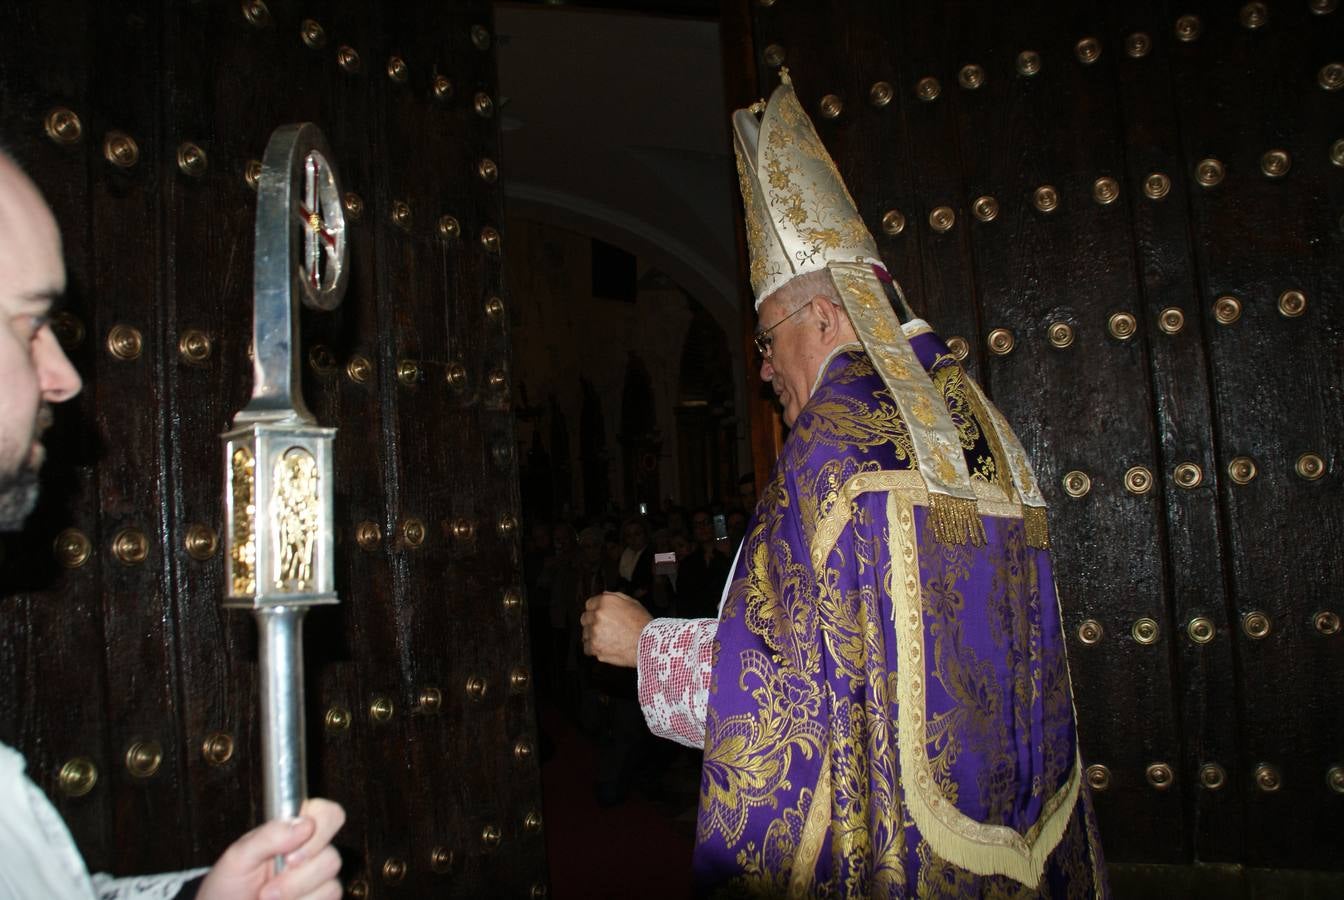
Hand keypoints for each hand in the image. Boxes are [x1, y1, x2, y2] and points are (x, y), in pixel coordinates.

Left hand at [197, 798, 345, 899]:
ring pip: (331, 882)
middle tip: (268, 889)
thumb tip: (305, 824)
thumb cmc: (229, 886)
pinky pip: (330, 899)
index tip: (290, 854)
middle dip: (297, 878)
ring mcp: (318, 879)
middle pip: (332, 855)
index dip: (320, 830)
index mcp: (293, 831)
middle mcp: (311, 853)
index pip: (327, 814)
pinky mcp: (321, 899)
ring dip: (296, 895)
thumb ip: (269, 836)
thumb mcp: (238, 858)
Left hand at [580, 591, 650, 667]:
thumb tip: (604, 595)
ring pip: (585, 634)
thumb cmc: (643, 624)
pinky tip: (604, 647)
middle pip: (585, 618)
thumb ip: (615, 597)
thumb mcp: (632, 602)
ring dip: (593, 636)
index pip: (589, 604)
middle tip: (605, 628)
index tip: (600, 615)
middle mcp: (597, 616)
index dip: (595, 610)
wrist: (649, 645)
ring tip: (607, 638)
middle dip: (592, 622)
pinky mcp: (595, 648)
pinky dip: (593, 649)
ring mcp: (594, 633)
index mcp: (605, 602)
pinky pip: (587, 648)